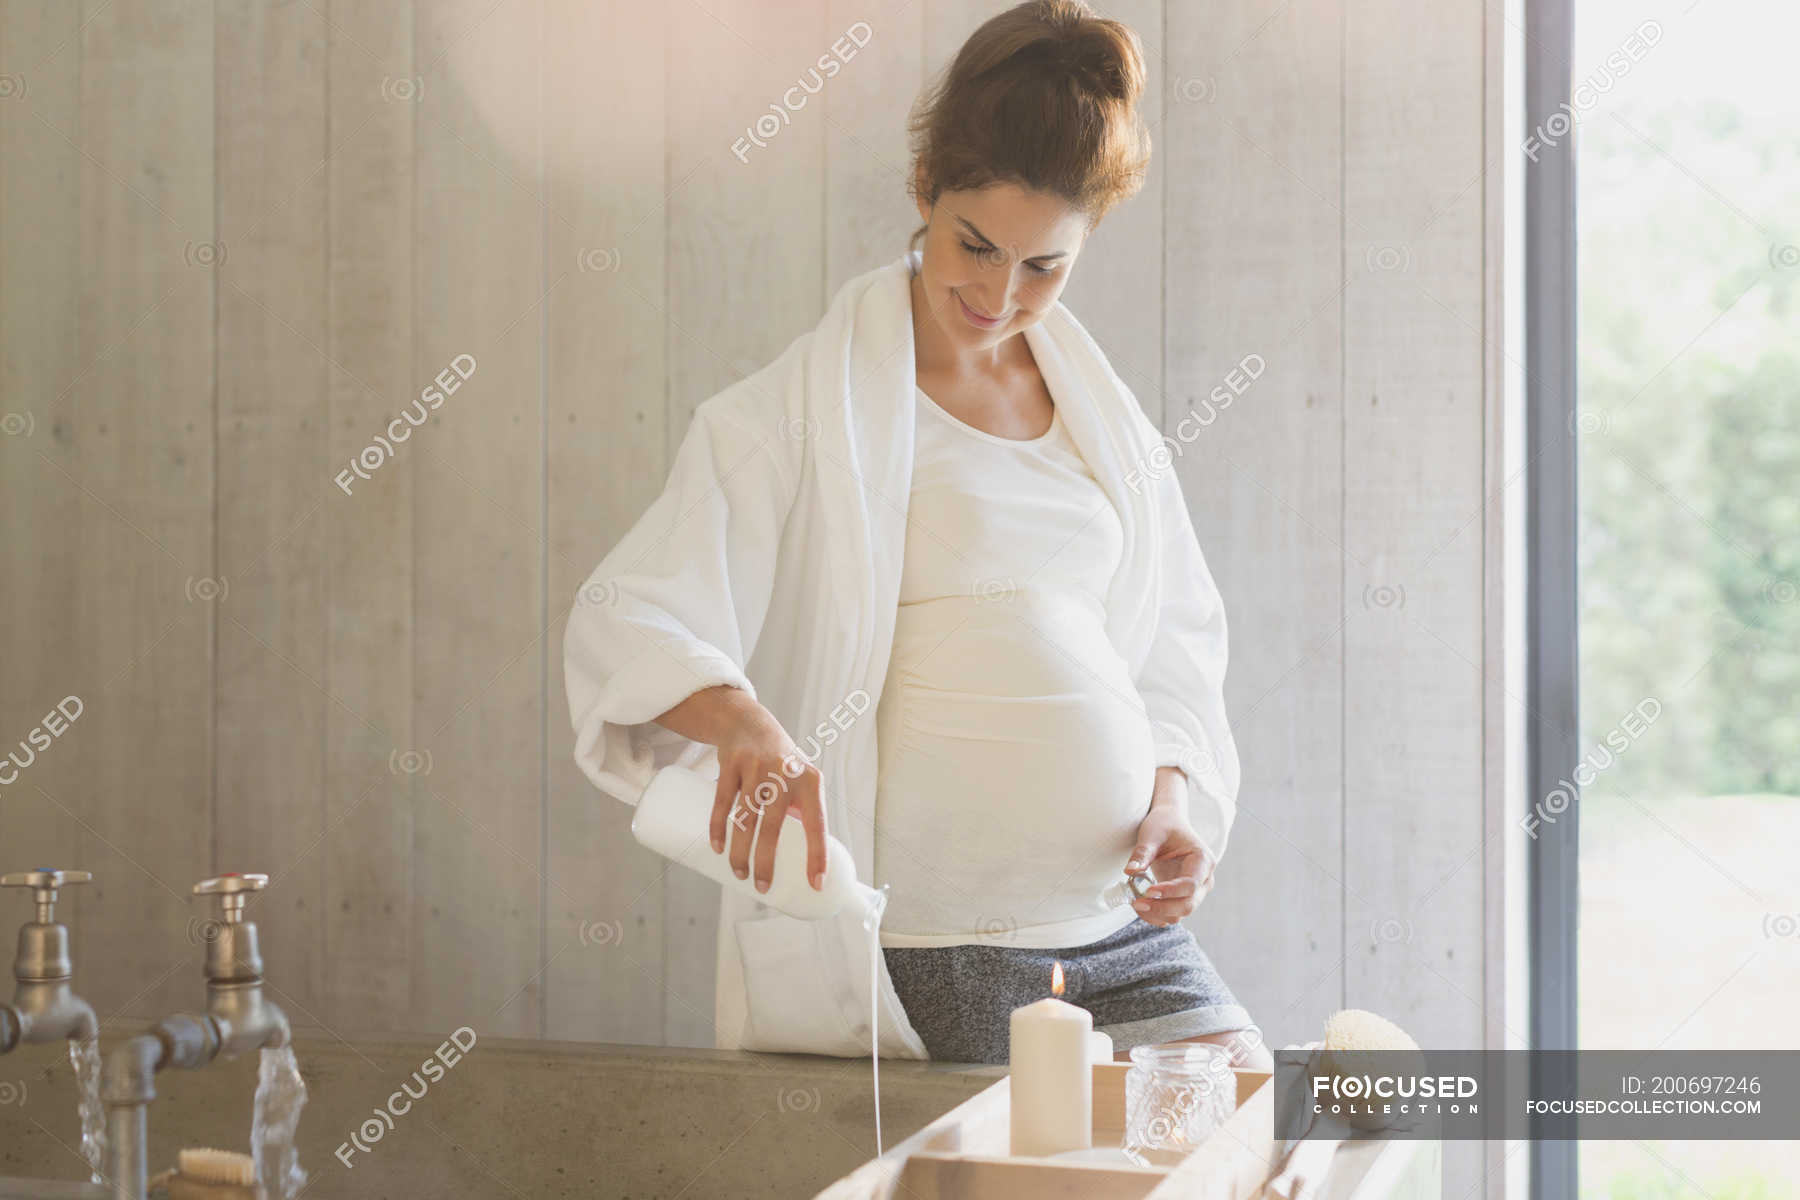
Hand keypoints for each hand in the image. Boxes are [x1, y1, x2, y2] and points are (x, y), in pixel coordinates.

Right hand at [652, 685, 828, 891]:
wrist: (750, 723)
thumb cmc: (780, 764)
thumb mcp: (799, 780)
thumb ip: (800, 813)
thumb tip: (801, 858)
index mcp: (810, 782)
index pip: (817, 824)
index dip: (817, 855)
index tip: (816, 884)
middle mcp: (785, 774)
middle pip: (773, 827)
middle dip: (766, 862)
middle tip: (762, 887)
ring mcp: (757, 767)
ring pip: (745, 818)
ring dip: (740, 851)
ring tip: (739, 873)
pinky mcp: (732, 763)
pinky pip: (722, 801)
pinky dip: (718, 827)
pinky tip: (717, 847)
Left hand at [1124, 767, 1217, 925]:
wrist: (1169, 824)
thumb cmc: (1163, 825)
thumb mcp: (1152, 834)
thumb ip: (1143, 853)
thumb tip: (1130, 871)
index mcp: (1203, 860)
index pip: (1190, 885)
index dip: (1170, 892)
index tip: (1148, 891)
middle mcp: (1204, 879)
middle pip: (1188, 904)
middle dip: (1162, 908)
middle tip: (1136, 903)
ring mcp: (1196, 892)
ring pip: (1180, 914)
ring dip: (1156, 914)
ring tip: (1135, 902)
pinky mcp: (1183, 897)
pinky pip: (1172, 914)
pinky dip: (1156, 915)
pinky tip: (1139, 905)